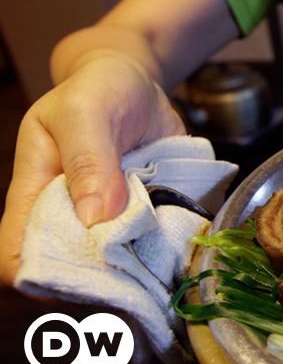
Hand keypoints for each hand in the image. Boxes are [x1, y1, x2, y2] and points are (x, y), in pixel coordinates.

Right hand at [0, 57, 184, 284]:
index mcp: (34, 194)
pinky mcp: (141, 219)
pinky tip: (182, 245)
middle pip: (72, 272)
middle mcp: (69, 217)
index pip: (18, 256)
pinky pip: (151, 247)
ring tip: (165, 258)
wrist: (137, 83)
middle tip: (142, 270)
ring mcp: (107, 222)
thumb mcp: (86, 111)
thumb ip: (88, 159)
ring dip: (140, 269)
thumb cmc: (99, 89)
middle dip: (104, 280)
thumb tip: (95, 218)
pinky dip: (166, 250)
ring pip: (116, 268)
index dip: (44, 275)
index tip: (89, 274)